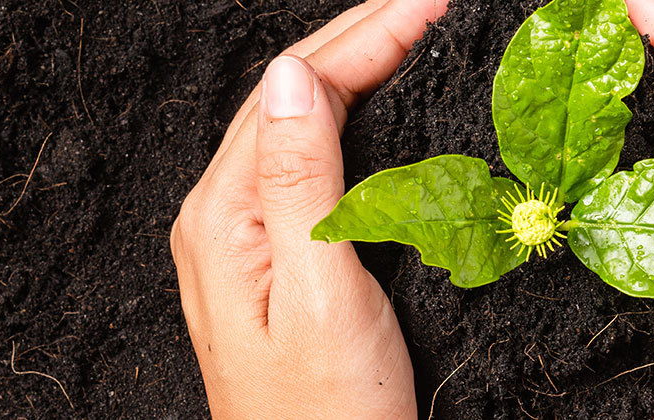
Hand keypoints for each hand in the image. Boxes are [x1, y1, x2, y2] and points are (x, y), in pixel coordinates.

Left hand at [170, 0, 448, 416]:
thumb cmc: (325, 417)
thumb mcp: (319, 296)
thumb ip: (301, 183)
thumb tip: (295, 74)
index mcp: (223, 217)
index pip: (293, 92)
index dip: (365, 36)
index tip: (431, 3)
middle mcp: (221, 217)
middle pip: (290, 97)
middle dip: (362, 36)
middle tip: (432, 3)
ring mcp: (242, 239)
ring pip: (299, 125)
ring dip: (355, 69)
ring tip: (412, 30)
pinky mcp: (271, 261)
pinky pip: (307, 166)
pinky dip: (350, 122)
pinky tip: (378, 107)